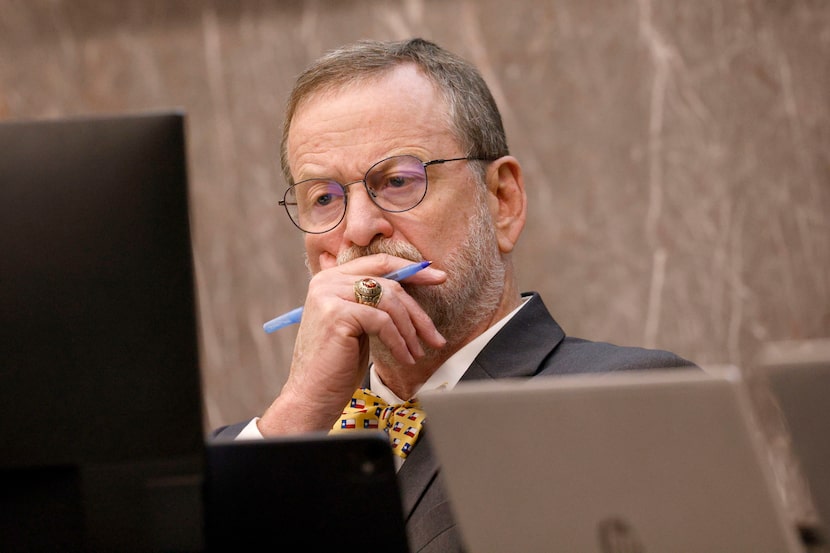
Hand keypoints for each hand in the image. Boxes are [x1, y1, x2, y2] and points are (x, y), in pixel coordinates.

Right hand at [257, 254, 446, 435]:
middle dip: (418, 312)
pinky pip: (382, 322)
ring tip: (417, 353)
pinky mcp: (336, 314)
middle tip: (436, 336)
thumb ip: (374, 302)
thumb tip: (414, 289)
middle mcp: (327, 281)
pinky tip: (404, 358)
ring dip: (410, 331)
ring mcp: (329, 295)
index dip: (413, 270)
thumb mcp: (358, 325)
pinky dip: (399, 342)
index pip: (380, 263)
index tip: (438, 278)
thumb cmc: (336, 364)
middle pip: (389, 284)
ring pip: (389, 301)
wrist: (311, 395)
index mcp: (332, 278)